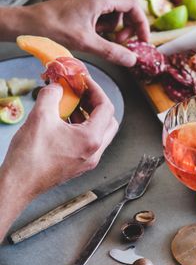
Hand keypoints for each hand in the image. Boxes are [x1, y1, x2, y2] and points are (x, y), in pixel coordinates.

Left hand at [0, 0, 149, 66]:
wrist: (29, 24)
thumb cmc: (55, 29)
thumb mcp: (87, 43)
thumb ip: (112, 52)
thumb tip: (133, 60)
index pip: (133, 7)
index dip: (141, 24)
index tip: (142, 41)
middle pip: (124, 11)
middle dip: (126, 29)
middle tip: (120, 44)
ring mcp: (89, 0)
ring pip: (112, 16)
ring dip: (112, 31)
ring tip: (100, 42)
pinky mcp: (82, 7)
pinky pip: (100, 18)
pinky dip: (101, 30)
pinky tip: (91, 38)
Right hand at [0, 76, 117, 240]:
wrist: (18, 184)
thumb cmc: (30, 156)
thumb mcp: (40, 116)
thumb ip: (52, 95)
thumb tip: (56, 86)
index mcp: (91, 140)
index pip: (106, 108)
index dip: (96, 89)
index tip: (84, 80)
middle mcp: (95, 152)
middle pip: (108, 121)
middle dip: (96, 103)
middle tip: (82, 92)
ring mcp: (88, 161)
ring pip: (99, 133)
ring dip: (88, 116)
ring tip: (71, 104)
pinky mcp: (78, 166)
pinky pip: (87, 142)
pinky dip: (81, 128)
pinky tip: (64, 120)